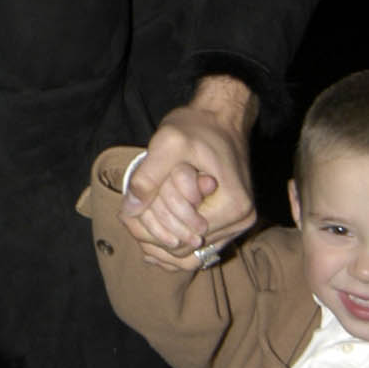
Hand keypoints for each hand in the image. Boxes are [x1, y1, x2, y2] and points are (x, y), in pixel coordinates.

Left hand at [120, 76, 256, 269]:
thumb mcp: (168, 142)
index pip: (182, 241)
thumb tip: (130, 209)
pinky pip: (198, 244)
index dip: (150, 231)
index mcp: (232, 208)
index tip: (128, 214)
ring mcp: (237, 224)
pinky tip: (151, 225)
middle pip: (186, 252)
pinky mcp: (229, 220)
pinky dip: (173, 237)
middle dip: (154, 237)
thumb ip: (148, 175)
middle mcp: (241, 222)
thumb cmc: (198, 125)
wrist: (221, 116)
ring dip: (162, 240)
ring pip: (191, 252)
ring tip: (137, 221)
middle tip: (127, 218)